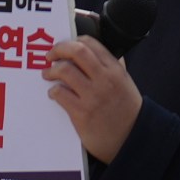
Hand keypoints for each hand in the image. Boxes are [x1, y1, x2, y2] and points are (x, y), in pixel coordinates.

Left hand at [44, 36, 142, 163]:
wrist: (131, 138)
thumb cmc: (126, 110)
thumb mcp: (124, 82)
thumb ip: (111, 66)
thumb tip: (93, 52)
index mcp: (115, 69)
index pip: (90, 43)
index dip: (72, 41)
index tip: (64, 47)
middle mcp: (104, 79)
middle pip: (76, 51)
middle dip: (58, 49)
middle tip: (50, 55)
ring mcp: (93, 96)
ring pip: (64, 70)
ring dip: (51, 71)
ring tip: (47, 75)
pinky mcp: (82, 113)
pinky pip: (60, 94)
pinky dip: (53, 91)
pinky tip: (54, 94)